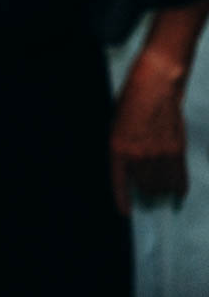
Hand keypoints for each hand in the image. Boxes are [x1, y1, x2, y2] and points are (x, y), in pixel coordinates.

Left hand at [110, 49, 188, 214]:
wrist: (155, 84)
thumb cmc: (131, 101)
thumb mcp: (115, 126)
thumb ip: (122, 149)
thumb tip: (130, 171)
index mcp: (117, 147)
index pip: (118, 182)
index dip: (122, 200)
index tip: (125, 212)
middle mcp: (139, 154)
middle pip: (145, 187)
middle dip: (145, 191)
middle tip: (146, 190)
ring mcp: (160, 153)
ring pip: (163, 186)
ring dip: (161, 189)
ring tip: (159, 188)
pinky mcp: (177, 149)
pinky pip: (180, 178)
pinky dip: (178, 187)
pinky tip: (176, 193)